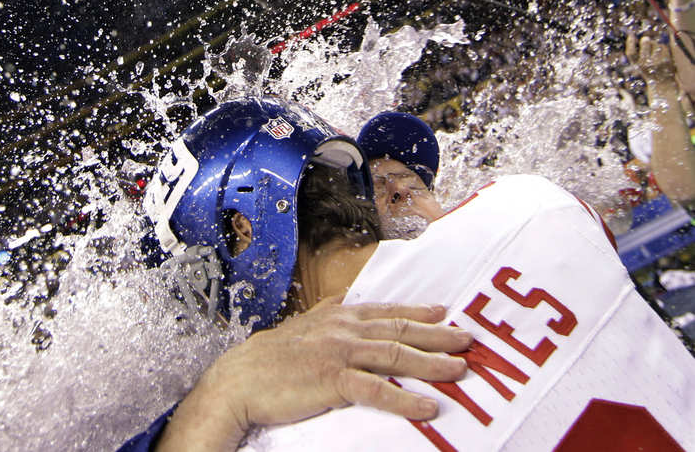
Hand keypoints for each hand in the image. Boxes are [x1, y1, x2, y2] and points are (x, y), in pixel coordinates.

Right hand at [157, 298, 471, 450]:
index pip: (387, 311)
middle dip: (437, 334)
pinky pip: (376, 390)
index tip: (443, 310)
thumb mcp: (304, 325)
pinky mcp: (332, 381)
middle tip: (466, 338)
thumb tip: (343, 301)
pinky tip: (426, 406)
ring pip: (395, 355)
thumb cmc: (273, 355)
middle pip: (399, 330)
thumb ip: (327, 312)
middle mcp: (345, 331)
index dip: (417, 310)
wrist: (241, 377)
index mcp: (339, 318)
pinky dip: (404, 398)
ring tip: (459, 368)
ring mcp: (340, 354)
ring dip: (431, 362)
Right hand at [625, 33, 676, 85]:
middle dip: (645, 40)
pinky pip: (663, 46)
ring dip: (654, 45)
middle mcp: (646, 64)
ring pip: (655, 44)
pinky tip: (661, 55)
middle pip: (645, 43)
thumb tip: (640, 38)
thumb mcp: (639, 67)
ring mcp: (657, 60)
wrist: (663, 84)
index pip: (631, 53)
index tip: (631, 35)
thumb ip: (637, 55)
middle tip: (645, 39)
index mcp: (637, 66)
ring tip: (654, 52)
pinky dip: (662, 48)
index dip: (630, 43)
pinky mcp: (666, 58)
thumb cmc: (649, 73)